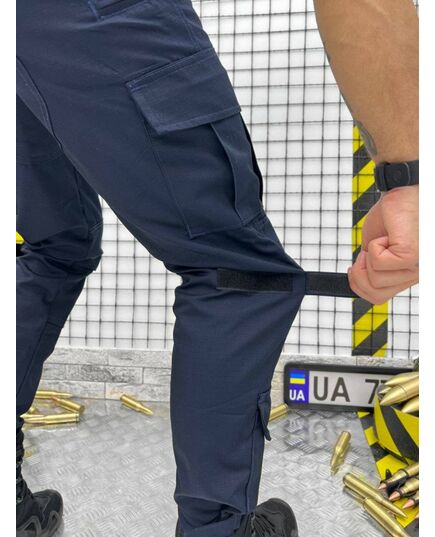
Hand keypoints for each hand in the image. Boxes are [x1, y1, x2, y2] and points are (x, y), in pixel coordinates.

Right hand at [348, 185, 418, 304]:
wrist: (402, 191)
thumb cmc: (391, 216)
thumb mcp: (373, 250)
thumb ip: (369, 270)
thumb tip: (356, 284)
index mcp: (409, 276)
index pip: (378, 298)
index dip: (359, 285)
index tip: (357, 265)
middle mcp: (417, 275)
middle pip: (376, 296)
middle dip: (359, 275)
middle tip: (364, 253)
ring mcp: (417, 268)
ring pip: (376, 280)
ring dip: (368, 256)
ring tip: (382, 239)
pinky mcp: (412, 256)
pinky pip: (379, 263)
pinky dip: (374, 247)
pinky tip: (388, 235)